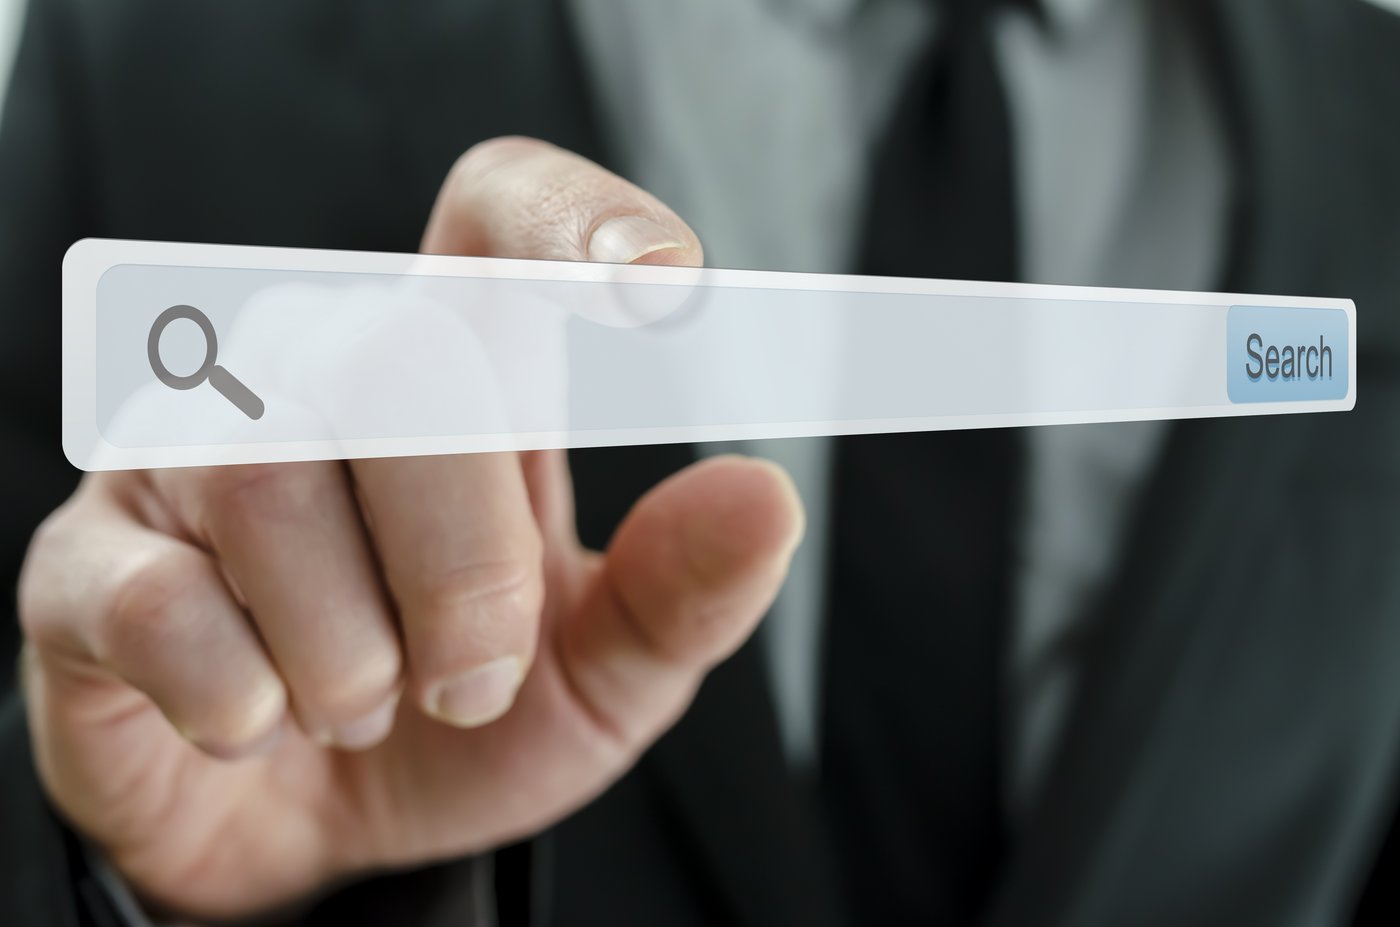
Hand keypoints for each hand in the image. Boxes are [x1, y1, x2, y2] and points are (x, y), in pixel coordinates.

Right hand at [18, 137, 804, 920]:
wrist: (325, 842)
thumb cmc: (465, 723)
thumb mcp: (605, 673)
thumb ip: (682, 590)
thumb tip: (764, 494)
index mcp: (466, 379)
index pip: (498, 217)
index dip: (574, 222)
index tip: (662, 293)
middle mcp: (318, 378)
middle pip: (397, 353)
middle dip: (465, 556)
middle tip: (471, 680)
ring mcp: (186, 463)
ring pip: (268, 470)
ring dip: (351, 647)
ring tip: (363, 710)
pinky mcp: (87, 569)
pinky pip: (148, 595)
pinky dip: (235, 693)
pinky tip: (257, 722)